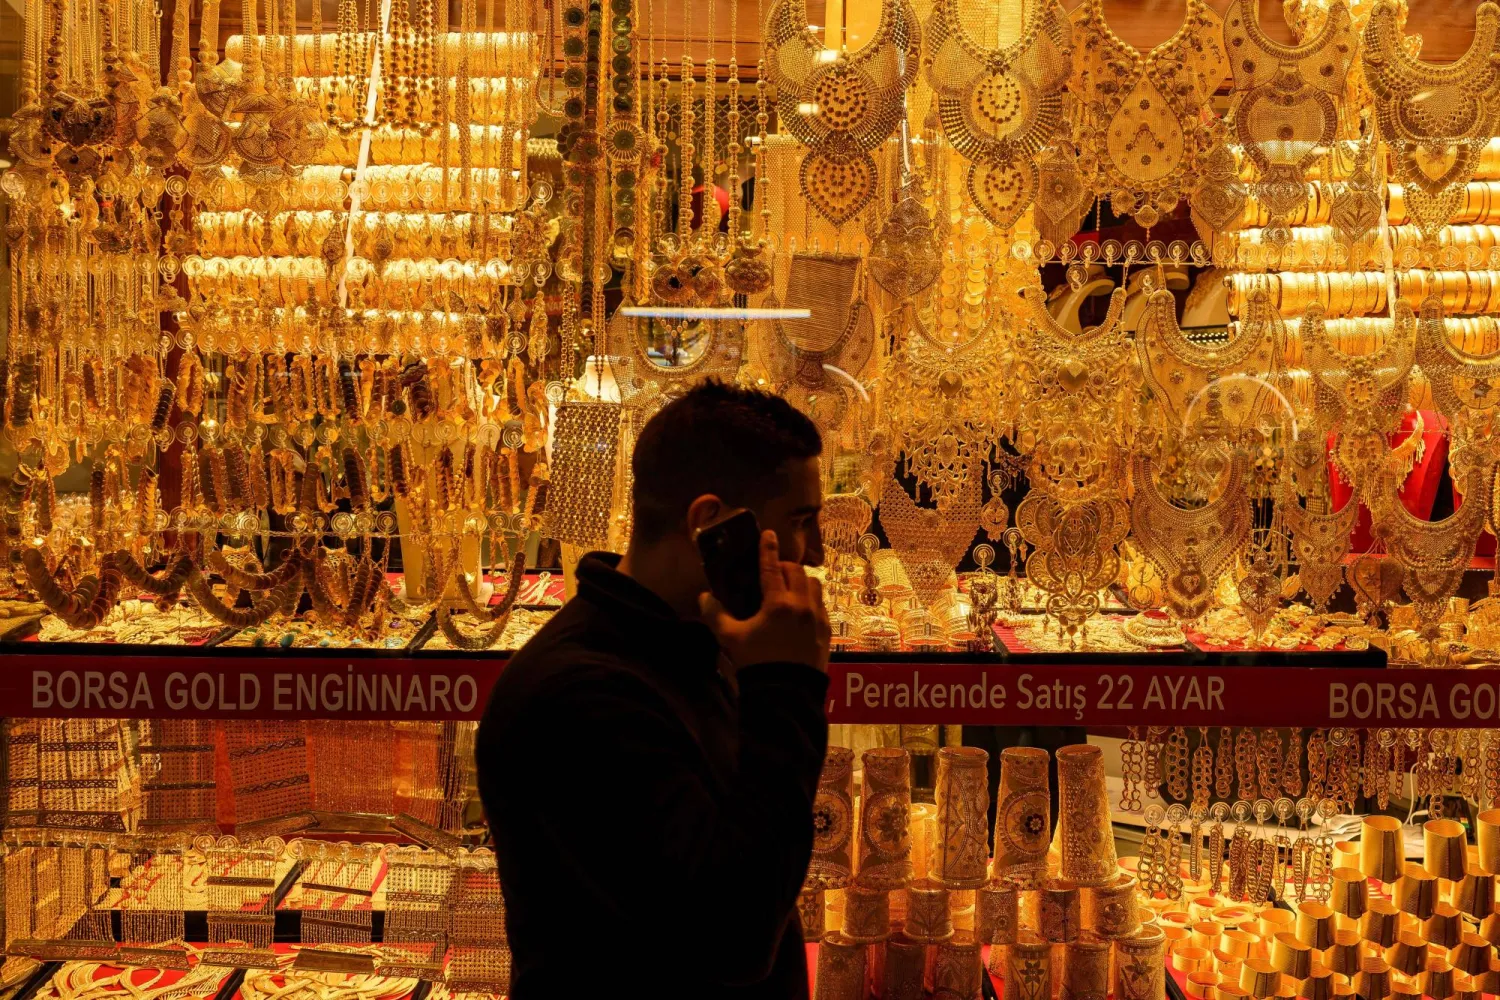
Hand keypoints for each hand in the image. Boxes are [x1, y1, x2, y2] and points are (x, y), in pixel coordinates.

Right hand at [700, 530, 831, 672]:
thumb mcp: (731, 638)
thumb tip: (704, 597)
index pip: (772, 568)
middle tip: (773, 572)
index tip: (768, 534)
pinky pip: (821, 605)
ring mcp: (817, 618)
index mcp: (778, 603)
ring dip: (801, 581)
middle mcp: (801, 605)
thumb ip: (716, 615)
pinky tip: (801, 609)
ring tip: (789, 589)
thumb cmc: (756, 663)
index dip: (768, 549)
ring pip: (814, 585)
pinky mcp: (826, 631)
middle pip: (796, 572)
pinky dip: (810, 600)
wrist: (785, 694)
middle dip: (784, 567)